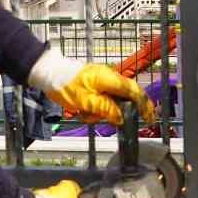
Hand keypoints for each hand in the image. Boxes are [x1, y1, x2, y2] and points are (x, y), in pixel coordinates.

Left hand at [28, 48, 154, 125]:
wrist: (47, 72)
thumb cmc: (65, 84)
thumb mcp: (86, 102)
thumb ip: (106, 110)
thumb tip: (120, 118)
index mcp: (110, 79)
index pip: (134, 92)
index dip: (144, 105)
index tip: (149, 118)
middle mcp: (109, 78)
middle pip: (126, 96)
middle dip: (122, 112)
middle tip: (123, 125)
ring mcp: (101, 81)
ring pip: (112, 100)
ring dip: (102, 112)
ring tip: (86, 117)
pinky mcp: (94, 85)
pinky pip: (101, 99)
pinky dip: (94, 109)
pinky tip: (82, 113)